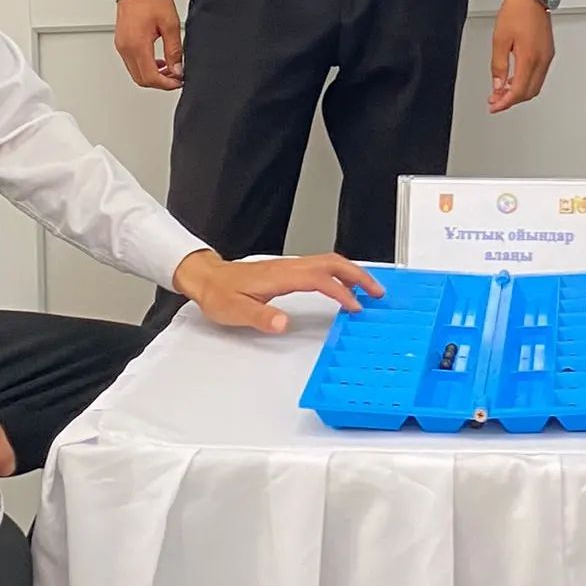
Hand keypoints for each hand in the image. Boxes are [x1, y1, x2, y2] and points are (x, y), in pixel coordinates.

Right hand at [114, 0, 182, 90]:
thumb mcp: (170, 25)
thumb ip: (174, 50)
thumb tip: (178, 69)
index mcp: (138, 45)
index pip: (150, 77)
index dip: (167, 84)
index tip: (178, 81)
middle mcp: (126, 48)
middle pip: (141, 79)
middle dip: (160, 83)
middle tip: (176, 77)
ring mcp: (122, 46)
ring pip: (136, 73)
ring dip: (152, 75)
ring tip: (169, 69)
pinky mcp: (121, 42)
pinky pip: (132, 62)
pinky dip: (145, 67)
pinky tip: (158, 61)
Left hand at [172, 250, 385, 331]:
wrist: (208, 279)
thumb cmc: (220, 294)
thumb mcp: (235, 310)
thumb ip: (260, 317)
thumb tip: (283, 323)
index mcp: (281, 275)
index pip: (319, 278)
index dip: (340, 292)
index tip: (356, 307)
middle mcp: (288, 267)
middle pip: (332, 262)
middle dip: (358, 275)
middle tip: (377, 291)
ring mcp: (289, 267)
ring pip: (328, 262)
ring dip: (351, 272)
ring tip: (368, 290)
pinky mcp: (288, 271)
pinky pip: (320, 267)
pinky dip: (338, 274)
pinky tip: (341, 287)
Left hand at [488, 0, 554, 112]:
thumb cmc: (516, 12)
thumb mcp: (499, 40)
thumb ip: (498, 66)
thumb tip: (498, 86)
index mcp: (529, 58)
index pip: (518, 91)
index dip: (505, 103)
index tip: (495, 106)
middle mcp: (542, 59)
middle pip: (529, 92)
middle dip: (512, 100)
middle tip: (496, 100)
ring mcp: (547, 56)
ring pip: (535, 85)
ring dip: (519, 92)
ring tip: (503, 91)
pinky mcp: (548, 52)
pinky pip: (539, 74)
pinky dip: (527, 82)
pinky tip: (515, 79)